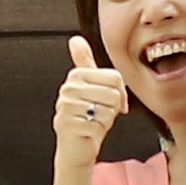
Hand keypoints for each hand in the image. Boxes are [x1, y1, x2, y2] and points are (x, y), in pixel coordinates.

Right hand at [51, 34, 128, 158]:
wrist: (76, 146)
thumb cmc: (87, 116)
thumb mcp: (91, 87)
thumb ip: (85, 63)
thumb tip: (75, 38)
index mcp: (77, 75)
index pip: (115, 78)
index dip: (120, 93)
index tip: (110, 102)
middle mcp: (68, 88)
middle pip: (113, 94)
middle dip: (113, 109)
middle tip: (100, 114)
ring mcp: (65, 106)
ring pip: (107, 111)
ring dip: (105, 121)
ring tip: (93, 122)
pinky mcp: (66, 124)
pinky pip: (98, 126)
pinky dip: (97, 132)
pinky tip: (88, 132)